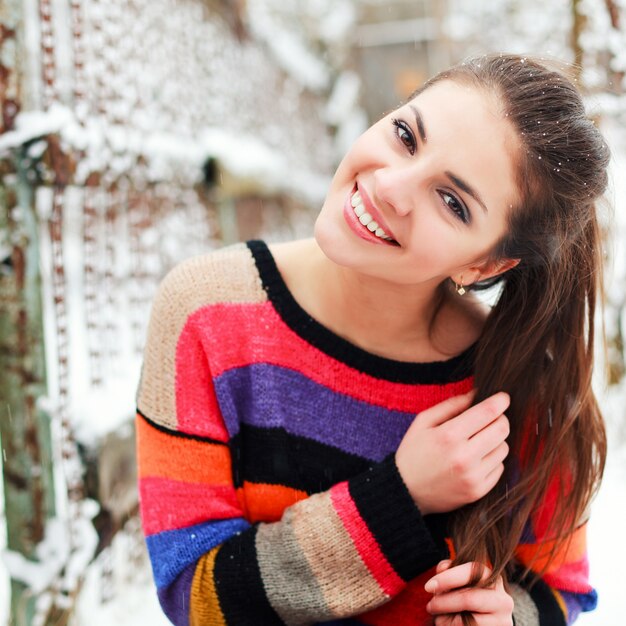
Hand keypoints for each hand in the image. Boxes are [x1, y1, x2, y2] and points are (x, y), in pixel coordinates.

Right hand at [395, 390, 509, 513]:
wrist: (406, 491)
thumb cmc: (413, 452)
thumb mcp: (423, 422)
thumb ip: (450, 405)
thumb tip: (476, 395)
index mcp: (448, 435)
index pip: (487, 412)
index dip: (500, 401)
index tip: (503, 397)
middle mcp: (464, 456)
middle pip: (501, 429)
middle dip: (500, 419)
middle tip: (491, 418)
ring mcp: (473, 476)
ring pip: (503, 448)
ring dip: (495, 440)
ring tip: (478, 441)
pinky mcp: (478, 491)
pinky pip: (500, 468)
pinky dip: (492, 459)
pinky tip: (476, 459)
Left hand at [424, 560, 513, 625]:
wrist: (485, 621)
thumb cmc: (469, 596)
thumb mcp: (460, 582)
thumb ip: (450, 571)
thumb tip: (443, 568)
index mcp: (493, 579)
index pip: (472, 572)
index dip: (447, 578)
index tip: (428, 586)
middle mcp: (503, 600)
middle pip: (469, 599)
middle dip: (444, 602)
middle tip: (430, 606)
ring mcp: (502, 621)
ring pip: (470, 621)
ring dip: (448, 619)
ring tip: (439, 617)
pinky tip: (449, 624)